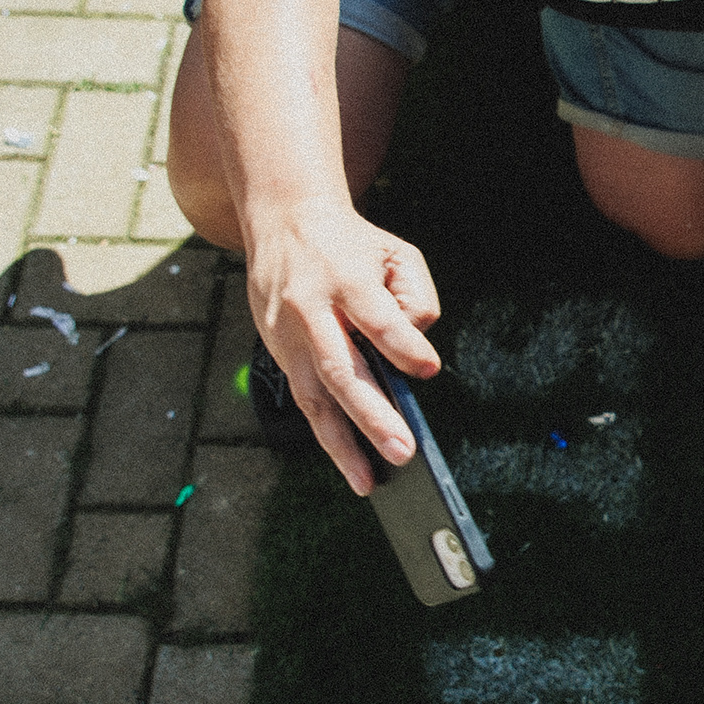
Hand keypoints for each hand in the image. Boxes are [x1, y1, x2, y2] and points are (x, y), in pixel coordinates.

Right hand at [246, 199, 441, 493]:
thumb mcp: (396, 254)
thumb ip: (416, 299)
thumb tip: (416, 360)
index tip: (427, 371)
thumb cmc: (353, 246)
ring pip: (314, 396)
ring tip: (369, 482)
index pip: (375, 317)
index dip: (401, 345)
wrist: (283, 221)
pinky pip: (304, 399)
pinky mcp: (275, 349)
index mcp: (344, 277)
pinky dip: (327, 433)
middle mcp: (310, 308)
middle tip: (403, 452)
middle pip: (341, 368)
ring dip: (342, 444)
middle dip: (372, 415)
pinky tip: (350, 462)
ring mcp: (286, 333)